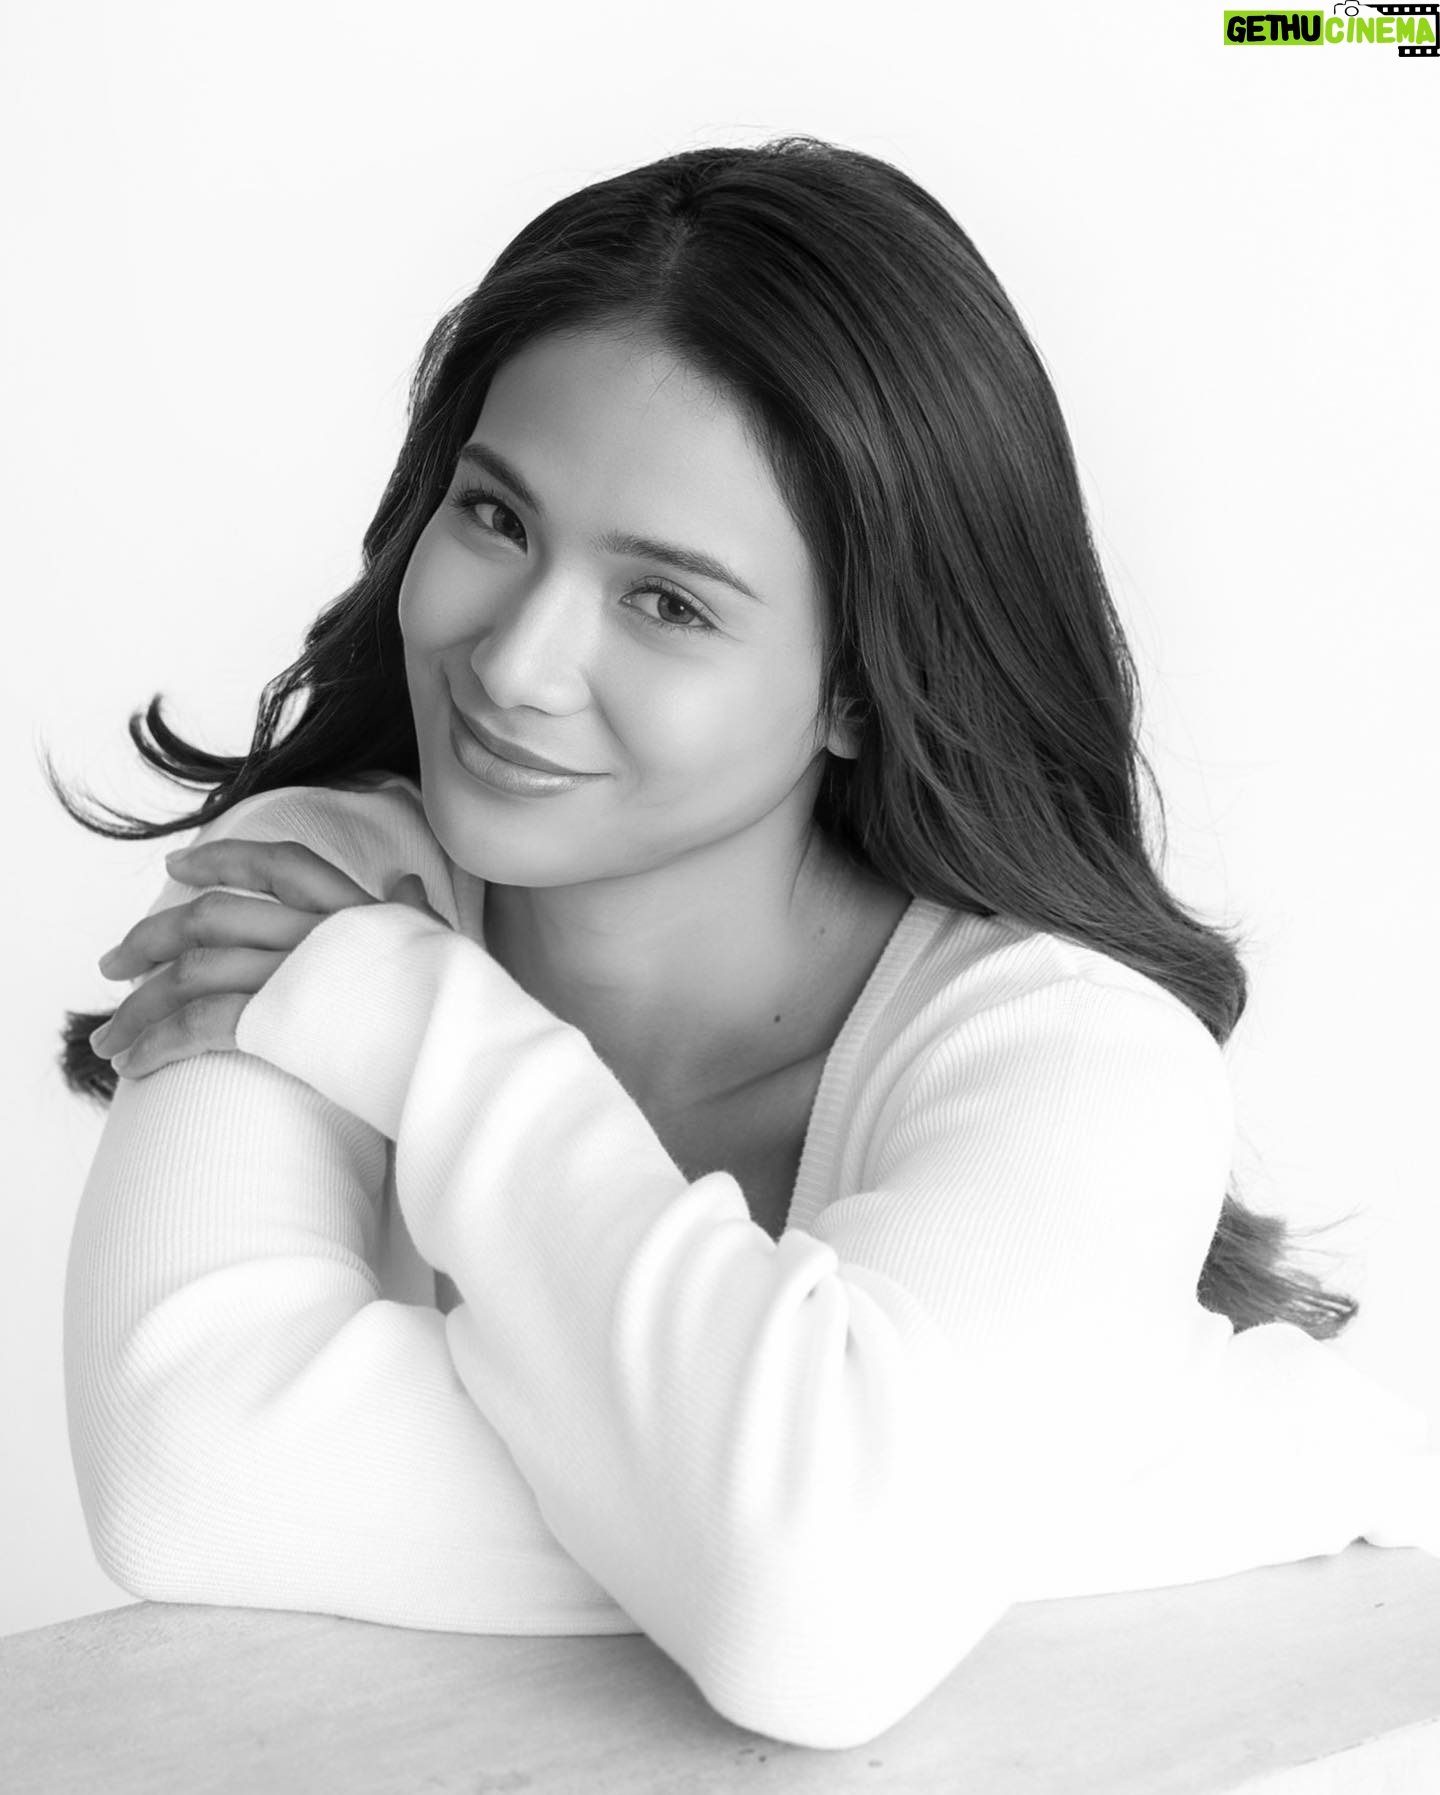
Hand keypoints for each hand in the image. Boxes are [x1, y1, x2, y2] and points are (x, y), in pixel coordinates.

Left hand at [91, 838, 445, 1079]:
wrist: (473, 1051)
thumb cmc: (465, 1010)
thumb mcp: (443, 945)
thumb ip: (414, 912)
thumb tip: (403, 880)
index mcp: (355, 909)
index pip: (279, 863)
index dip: (221, 860)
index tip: (176, 867)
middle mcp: (315, 931)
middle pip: (211, 917)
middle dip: (150, 938)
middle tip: (111, 963)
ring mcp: (294, 973)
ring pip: (191, 972)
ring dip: (138, 1007)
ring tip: (107, 1038)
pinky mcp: (279, 1022)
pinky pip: (199, 1025)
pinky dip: (158, 1044)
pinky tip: (135, 1066)